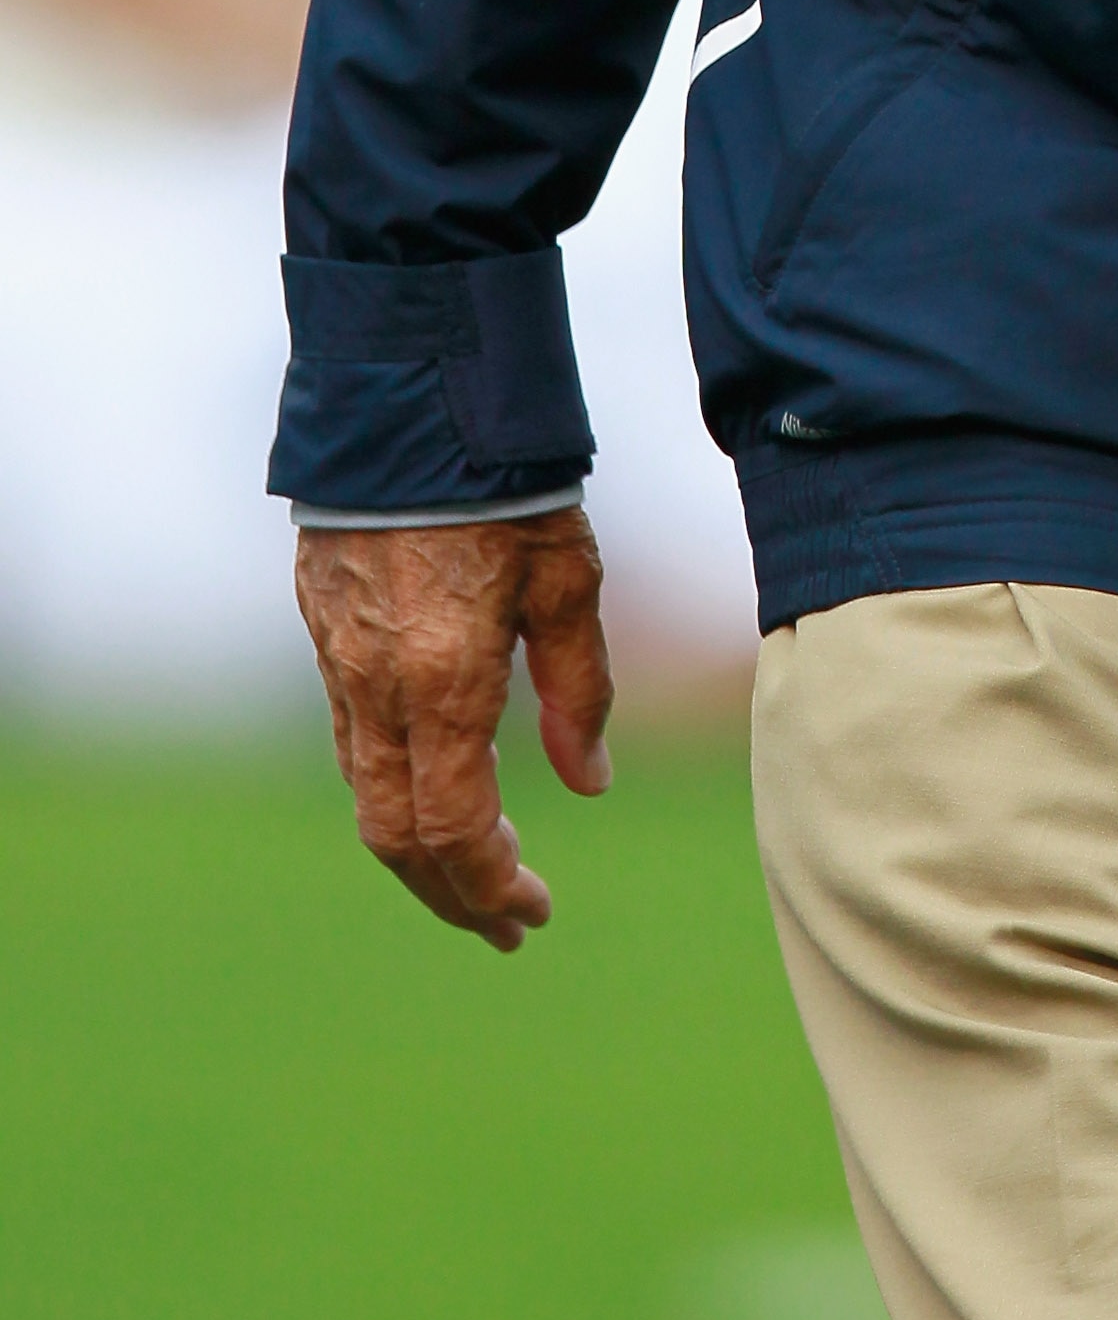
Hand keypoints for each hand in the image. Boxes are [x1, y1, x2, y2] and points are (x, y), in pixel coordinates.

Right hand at [294, 508, 612, 951]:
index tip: (531, 914)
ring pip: (367, 793)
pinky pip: (352, 740)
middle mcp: (377, 688)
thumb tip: (591, 785)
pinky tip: (438, 787)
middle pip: (395, 838)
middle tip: (507, 923)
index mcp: (442, 684)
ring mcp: (339, 662)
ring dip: (418, 849)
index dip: (488, 887)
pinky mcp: (323, 631)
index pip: (451, 831)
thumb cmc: (509, 483)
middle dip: (450, 894)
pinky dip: (392, 788)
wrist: (411, 396)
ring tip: (478, 872)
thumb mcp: (569, 581)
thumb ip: (579, 689)